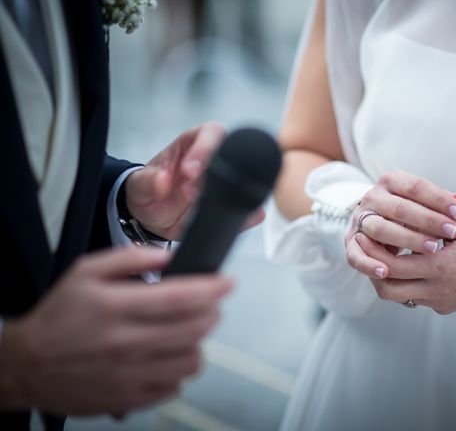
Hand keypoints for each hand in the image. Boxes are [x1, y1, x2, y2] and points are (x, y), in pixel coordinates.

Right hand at [0, 247, 231, 415]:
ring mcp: (130, 375)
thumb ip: (129, 257)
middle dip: (212, 312)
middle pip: (194, 328)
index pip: (181, 297)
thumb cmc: (59, 316)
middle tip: (210, 304)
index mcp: (116, 307)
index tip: (226, 283)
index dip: (212, 288)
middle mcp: (127, 343)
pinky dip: (181, 369)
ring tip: (188, 331)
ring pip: (191, 360)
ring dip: (199, 341)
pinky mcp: (129, 399)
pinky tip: (169, 356)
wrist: (27, 366)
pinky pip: (175, 386)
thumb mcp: (86, 271)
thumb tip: (167, 258)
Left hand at [125, 122, 254, 240]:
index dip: (205, 148)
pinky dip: (243, 217)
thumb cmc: (149, 190)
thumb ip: (147, 181)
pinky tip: (227, 220)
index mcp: (193, 143)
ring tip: (197, 210)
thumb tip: (161, 180)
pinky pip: (248, 211)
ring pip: (244, 184)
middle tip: (191, 193)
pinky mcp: (232, 206)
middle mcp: (214, 161)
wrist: (152, 216)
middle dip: (215, 177)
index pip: (211, 133)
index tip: (189, 170)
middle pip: (234, 157)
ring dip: (228, 199)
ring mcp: (225, 184)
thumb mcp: (139, 185)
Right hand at [344, 170, 455, 277]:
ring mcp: (359, 220)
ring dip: (406, 240)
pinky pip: (356, 254)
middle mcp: (371, 197)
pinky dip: (368, 264)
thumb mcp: (425, 204)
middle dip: (427, 220)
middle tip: (451, 232)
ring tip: (433, 250)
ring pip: (380, 229)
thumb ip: (443, 203)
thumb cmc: (410, 214)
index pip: (415, 186)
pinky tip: (386, 272)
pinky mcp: (350, 243)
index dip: (438, 199)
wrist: (376, 222)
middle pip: (399, 208)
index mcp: (390, 181)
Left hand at [350, 214, 455, 313]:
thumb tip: (403, 203)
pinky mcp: (441, 307)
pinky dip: (402, 283)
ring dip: (384, 278)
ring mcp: (439, 301)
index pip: (392, 265)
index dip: (372, 251)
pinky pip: (412, 297)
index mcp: (442, 266)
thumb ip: (433, 216)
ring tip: (380, 256)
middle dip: (371, 267)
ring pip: (396, 296)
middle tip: (363, 247)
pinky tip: (400, 263)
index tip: (362, 235)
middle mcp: (438, 289)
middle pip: (387, 287)